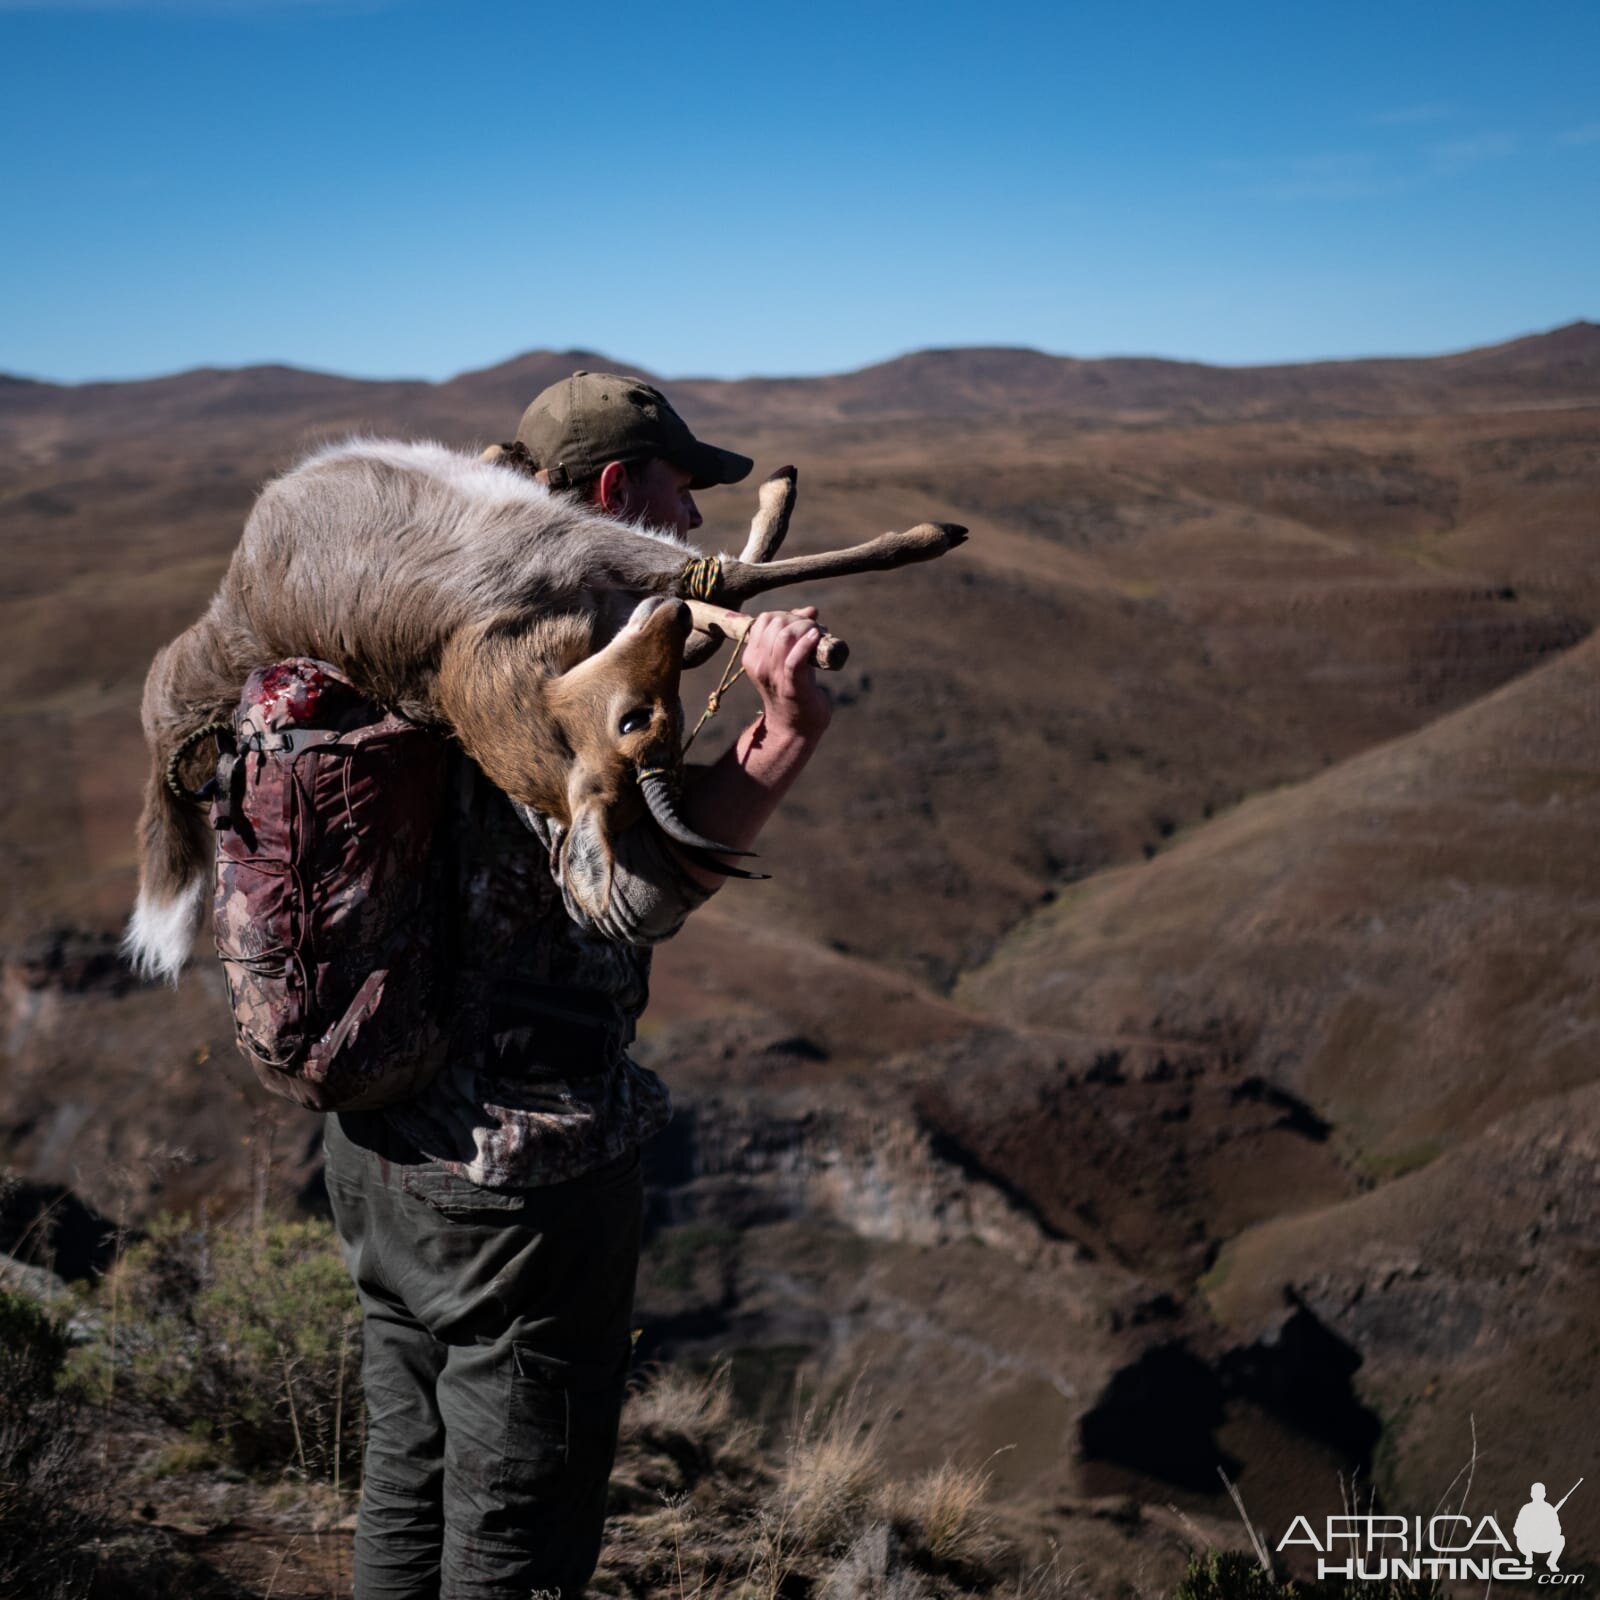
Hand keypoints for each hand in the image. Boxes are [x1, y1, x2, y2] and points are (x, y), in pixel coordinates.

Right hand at [741, 606, 831, 741]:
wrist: (795, 727)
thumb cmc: (794, 689)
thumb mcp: (789, 658)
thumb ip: (796, 633)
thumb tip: (811, 610)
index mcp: (752, 655)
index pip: (765, 619)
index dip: (787, 614)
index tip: (803, 624)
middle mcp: (758, 664)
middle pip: (775, 623)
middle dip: (799, 620)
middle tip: (815, 631)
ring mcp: (773, 675)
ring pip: (784, 636)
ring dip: (806, 629)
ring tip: (819, 635)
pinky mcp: (791, 686)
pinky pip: (795, 659)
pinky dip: (807, 644)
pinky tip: (818, 637)